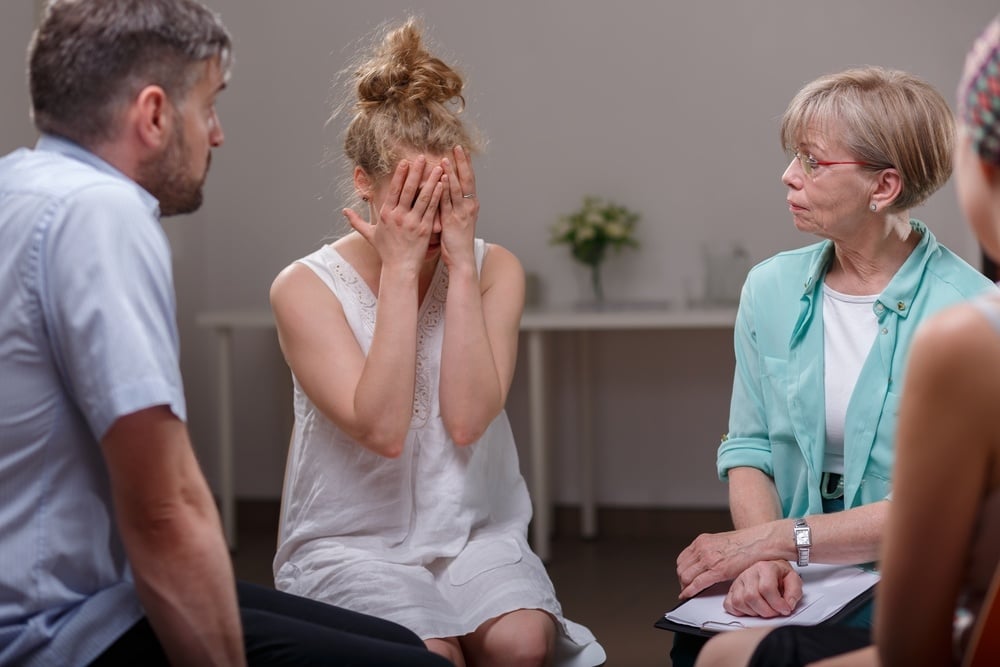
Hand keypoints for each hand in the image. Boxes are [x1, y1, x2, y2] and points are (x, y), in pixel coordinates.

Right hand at [343, 156, 443, 272]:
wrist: (399, 268)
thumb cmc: (386, 251)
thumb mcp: (370, 235)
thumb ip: (357, 221)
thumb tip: (344, 211)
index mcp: (386, 214)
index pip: (394, 190)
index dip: (400, 175)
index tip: (405, 161)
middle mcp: (398, 216)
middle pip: (409, 190)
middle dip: (416, 172)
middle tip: (422, 157)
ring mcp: (412, 223)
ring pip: (423, 197)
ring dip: (431, 181)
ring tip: (438, 167)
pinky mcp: (424, 229)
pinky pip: (432, 209)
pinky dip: (437, 196)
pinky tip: (442, 185)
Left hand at [438, 145, 478, 268]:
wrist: (462, 259)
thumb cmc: (457, 242)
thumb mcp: (457, 220)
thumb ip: (451, 205)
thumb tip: (442, 191)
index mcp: (470, 205)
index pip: (469, 180)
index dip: (466, 164)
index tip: (462, 150)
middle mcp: (469, 206)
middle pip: (467, 179)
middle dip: (462, 162)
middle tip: (458, 146)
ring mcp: (461, 213)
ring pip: (457, 188)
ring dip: (452, 172)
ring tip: (446, 158)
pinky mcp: (452, 220)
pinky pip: (448, 201)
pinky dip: (446, 189)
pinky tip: (443, 178)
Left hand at [676, 527, 767, 598]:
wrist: (760, 542)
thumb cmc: (746, 543)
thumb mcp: (721, 542)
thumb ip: (710, 551)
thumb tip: (704, 564)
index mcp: (702, 541)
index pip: (682, 559)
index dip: (682, 571)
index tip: (683, 578)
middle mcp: (702, 548)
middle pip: (682, 568)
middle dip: (682, 580)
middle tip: (685, 588)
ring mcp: (709, 559)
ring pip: (685, 576)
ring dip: (685, 586)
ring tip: (689, 592)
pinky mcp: (717, 570)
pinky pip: (696, 583)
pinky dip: (689, 591)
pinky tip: (687, 596)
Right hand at [723, 560, 801, 617]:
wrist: (770, 568)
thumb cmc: (780, 575)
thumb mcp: (793, 580)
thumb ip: (794, 592)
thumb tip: (788, 604)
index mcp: (765, 567)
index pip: (766, 588)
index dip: (777, 603)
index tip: (784, 609)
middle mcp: (749, 573)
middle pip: (751, 597)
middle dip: (766, 611)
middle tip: (775, 612)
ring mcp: (738, 581)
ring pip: (739, 602)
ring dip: (754, 612)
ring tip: (764, 609)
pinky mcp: (731, 590)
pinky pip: (729, 605)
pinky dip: (740, 612)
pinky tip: (751, 609)